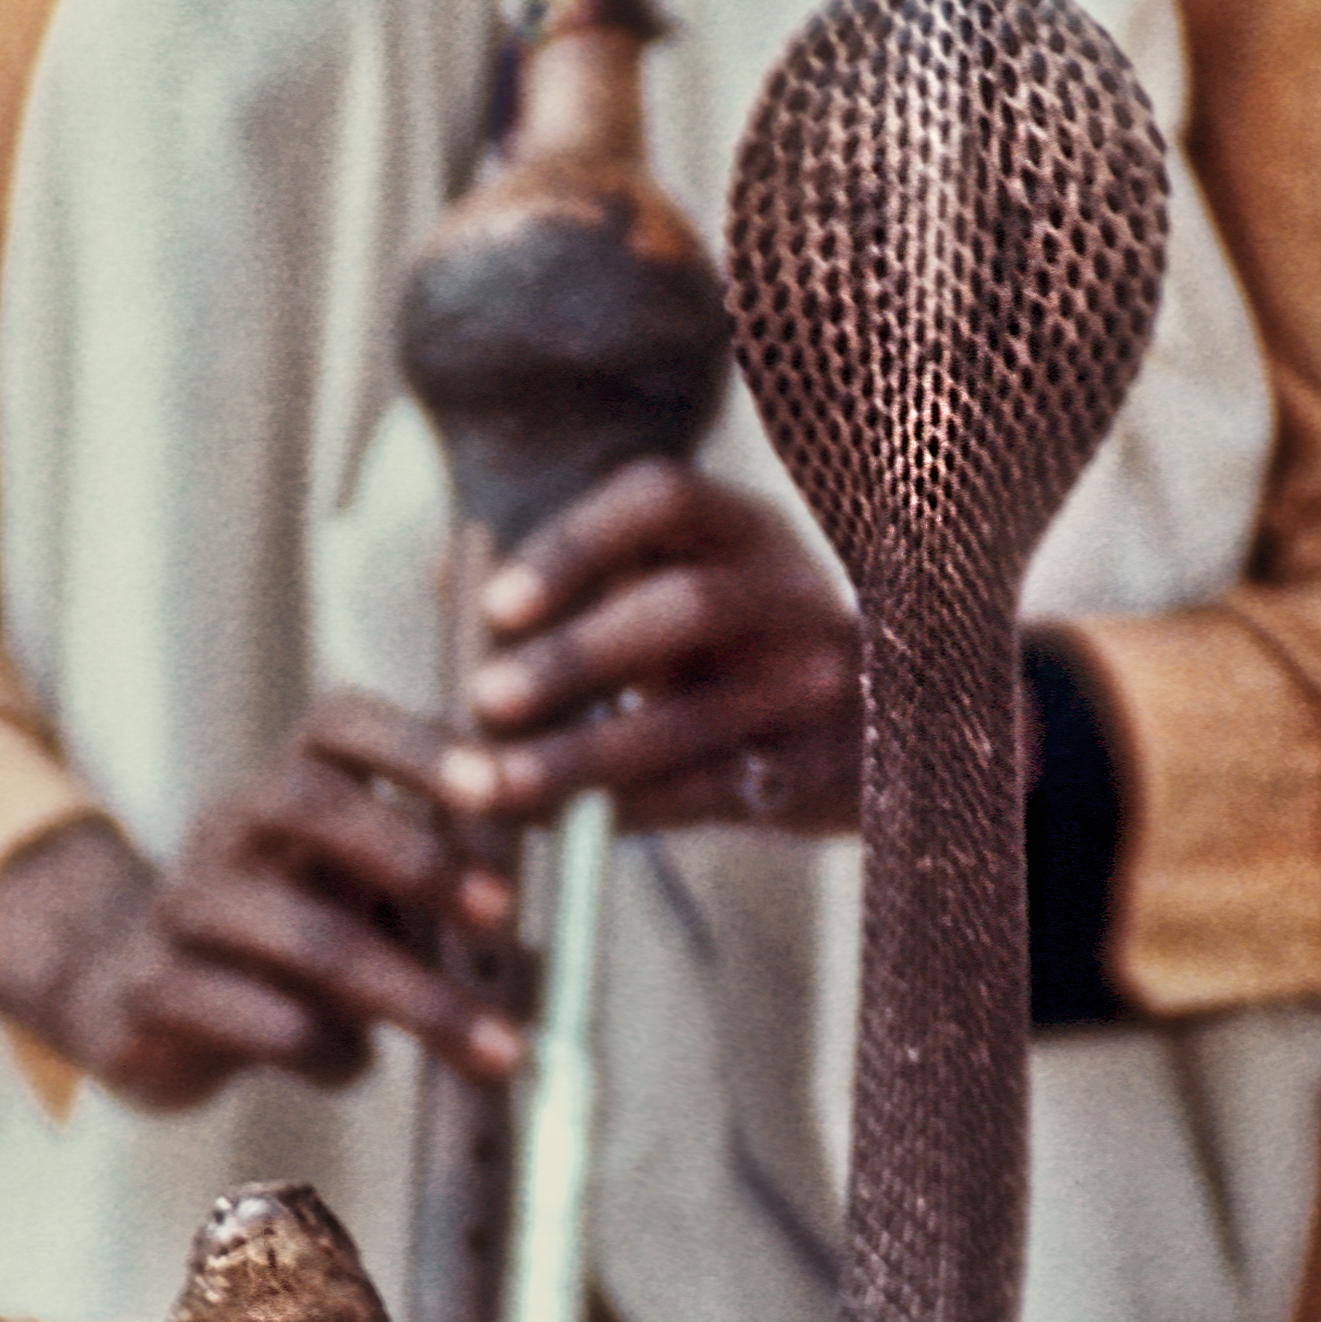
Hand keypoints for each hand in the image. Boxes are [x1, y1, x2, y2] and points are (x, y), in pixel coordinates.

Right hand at [0, 698, 523, 1112]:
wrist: (126, 996)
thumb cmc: (284, 939)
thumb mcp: (355, 898)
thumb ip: (438, 898)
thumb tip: (552, 941)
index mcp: (286, 787)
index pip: (338, 725)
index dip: (417, 745)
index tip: (499, 786)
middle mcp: (228, 831)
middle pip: (307, 805)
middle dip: (412, 854)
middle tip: (501, 913)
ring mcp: (182, 910)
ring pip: (296, 934)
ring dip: (409, 991)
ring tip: (492, 1048)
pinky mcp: (150, 993)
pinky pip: (244, 1016)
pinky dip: (320, 1047)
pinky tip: (355, 1066)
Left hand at [435, 459, 859, 834]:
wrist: (872, 741)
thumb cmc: (732, 652)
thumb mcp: (680, 589)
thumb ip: (581, 582)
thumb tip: (448, 581)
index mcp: (747, 529)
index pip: (664, 496)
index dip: (574, 543)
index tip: (495, 606)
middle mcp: (793, 593)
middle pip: (686, 606)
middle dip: (575, 656)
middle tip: (485, 701)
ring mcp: (817, 684)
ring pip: (695, 719)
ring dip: (582, 756)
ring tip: (495, 786)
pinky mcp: (816, 771)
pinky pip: (706, 794)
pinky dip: (621, 811)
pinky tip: (554, 824)